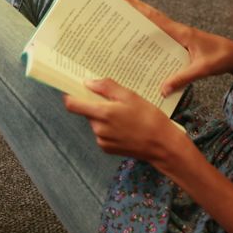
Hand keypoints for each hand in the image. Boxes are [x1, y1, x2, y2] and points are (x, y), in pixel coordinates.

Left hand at [63, 78, 186, 162]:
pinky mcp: (107, 148)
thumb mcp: (130, 96)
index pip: (72, 105)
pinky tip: (125, 127)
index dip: (71, 95)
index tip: (75, 89)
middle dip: (97, 105)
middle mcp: (99, 128)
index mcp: (103, 113)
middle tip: (116, 101)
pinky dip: (110, 129)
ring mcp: (102, 140)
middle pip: (87, 112)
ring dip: (104, 117)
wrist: (161, 145)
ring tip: (125, 116)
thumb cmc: (149, 118)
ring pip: (96, 123)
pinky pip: (102, 134)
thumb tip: (89, 83)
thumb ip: (106, 87)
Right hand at [122, 0, 232, 95]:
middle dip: (137, 9)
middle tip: (120, 1)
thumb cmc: (223, 58)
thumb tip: (161, 89)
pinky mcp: (185, 43)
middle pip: (154, 18)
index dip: (140, 7)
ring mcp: (182, 36)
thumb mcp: (202, 69)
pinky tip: (147, 42)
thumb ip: (182, 78)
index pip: (156, 18)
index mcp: (182, 32)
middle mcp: (180, 31)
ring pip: (159, 26)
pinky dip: (154, 36)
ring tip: (127, 20)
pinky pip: (165, 37)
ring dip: (144, 22)